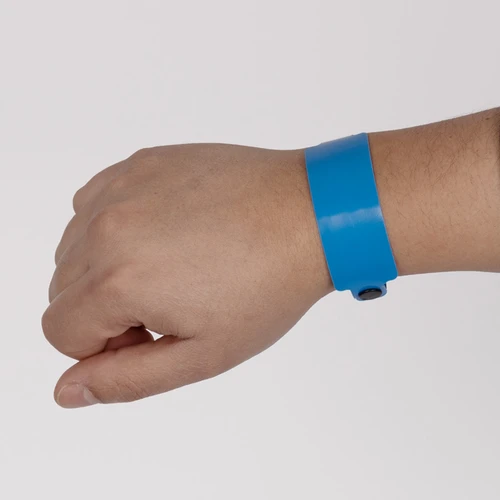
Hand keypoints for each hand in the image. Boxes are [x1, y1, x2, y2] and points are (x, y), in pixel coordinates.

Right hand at [43, 144, 330, 407]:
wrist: (309, 216)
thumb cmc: (268, 286)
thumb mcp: (202, 354)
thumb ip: (125, 379)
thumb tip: (66, 390)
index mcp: (118, 280)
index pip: (60, 331)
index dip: (104, 346)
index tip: (154, 333)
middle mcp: (107, 227)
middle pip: (63, 289)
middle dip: (103, 309)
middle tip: (168, 302)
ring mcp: (124, 187)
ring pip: (74, 246)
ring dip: (106, 267)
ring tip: (170, 266)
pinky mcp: (141, 163)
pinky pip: (95, 203)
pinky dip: (113, 227)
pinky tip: (163, 232)